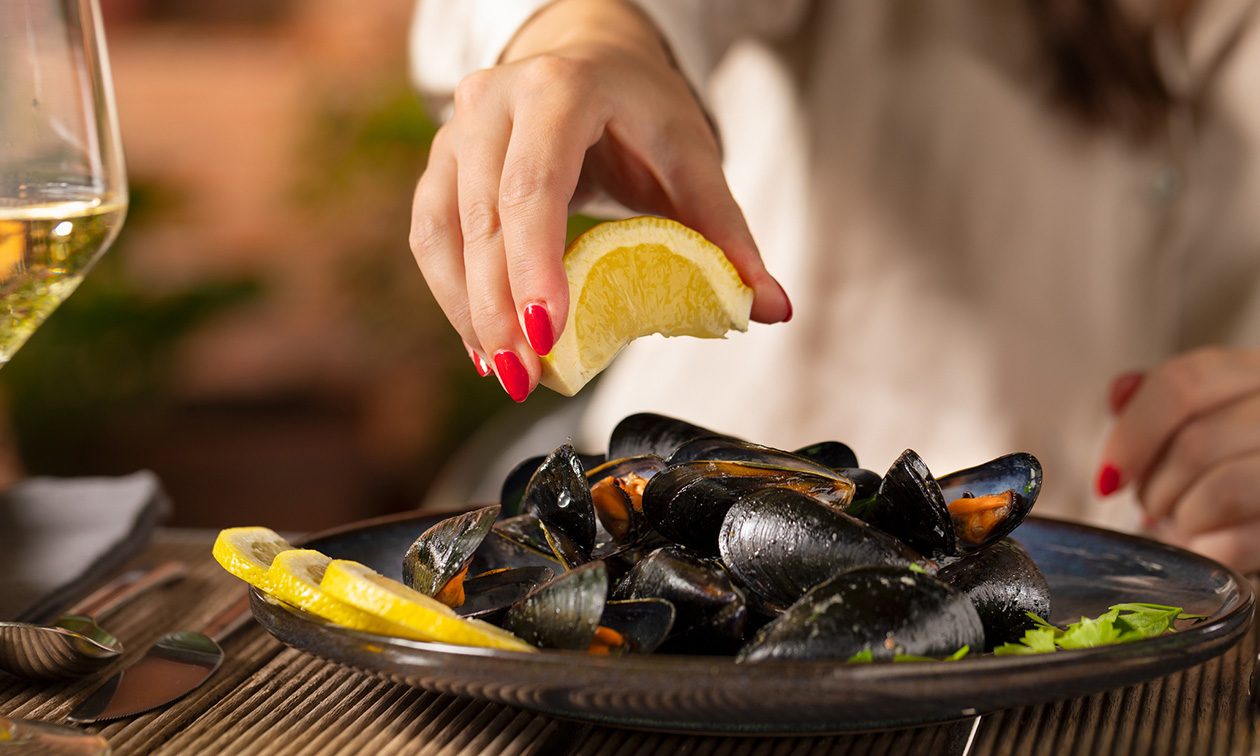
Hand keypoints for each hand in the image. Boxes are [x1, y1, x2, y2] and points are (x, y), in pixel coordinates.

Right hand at [409, 0, 790, 401]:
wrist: (588, 59)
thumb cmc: (640, 109)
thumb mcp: (692, 158)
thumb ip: (727, 234)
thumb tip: (771, 308)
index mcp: (560, 88)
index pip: (534, 183)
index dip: (534, 263)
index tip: (546, 334)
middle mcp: (494, 101)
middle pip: (483, 216)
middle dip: (500, 308)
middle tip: (527, 378)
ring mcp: (455, 131)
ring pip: (444, 232)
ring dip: (471, 312)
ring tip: (507, 373)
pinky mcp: (440, 165)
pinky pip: (432, 239)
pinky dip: (455, 297)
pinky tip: (483, 346)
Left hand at [1098, 347, 1259, 572]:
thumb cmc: (1235, 460)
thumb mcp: (1205, 418)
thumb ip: (1166, 403)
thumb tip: (1121, 390)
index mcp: (1257, 374)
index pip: (1183, 383)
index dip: (1132, 432)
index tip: (1108, 475)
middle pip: (1194, 445)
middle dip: (1154, 487)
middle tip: (1150, 504)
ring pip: (1221, 492)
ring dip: (1181, 517)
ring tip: (1183, 520)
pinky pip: (1237, 543)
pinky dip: (1206, 548)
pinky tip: (1208, 543)